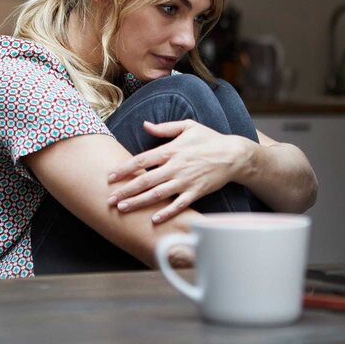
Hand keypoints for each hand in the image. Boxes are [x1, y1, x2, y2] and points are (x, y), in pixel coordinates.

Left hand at [107, 120, 250, 223]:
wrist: (234, 154)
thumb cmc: (209, 139)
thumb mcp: (187, 126)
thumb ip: (164, 127)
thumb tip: (145, 124)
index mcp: (171, 150)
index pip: (141, 160)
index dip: (124, 168)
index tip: (110, 176)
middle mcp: (176, 167)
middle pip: (145, 180)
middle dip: (125, 190)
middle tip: (109, 199)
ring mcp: (186, 181)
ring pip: (158, 194)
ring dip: (139, 202)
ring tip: (122, 209)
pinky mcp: (197, 192)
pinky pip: (179, 205)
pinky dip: (167, 212)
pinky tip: (154, 219)